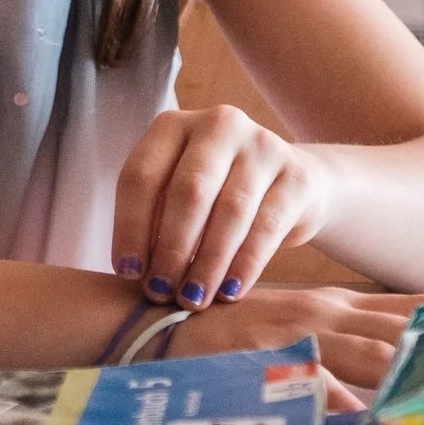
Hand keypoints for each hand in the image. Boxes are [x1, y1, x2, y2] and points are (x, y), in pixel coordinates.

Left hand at [112, 106, 335, 312]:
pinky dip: (245, 264)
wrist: (291, 184)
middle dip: (170, 248)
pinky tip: (230, 292)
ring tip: (193, 298)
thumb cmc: (217, 193)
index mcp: (174, 125)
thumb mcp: (179, 192)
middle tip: (160, 291)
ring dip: (207, 263)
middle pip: (188, 191)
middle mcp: (218, 125)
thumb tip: (135, 273)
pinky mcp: (297, 176)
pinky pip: (267, 227)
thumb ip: (156, 219)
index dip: (130, 226)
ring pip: (229, 211)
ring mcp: (262, 146)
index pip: (141, 175)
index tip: (126, 272)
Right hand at [160, 285, 423, 409]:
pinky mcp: (272, 358)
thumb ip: (339, 325)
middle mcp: (321, 314)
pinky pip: (322, 386)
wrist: (157, 318)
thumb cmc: (225, 322)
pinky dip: (351, 406)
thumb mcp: (289, 314)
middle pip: (396, 333)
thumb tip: (398, 336)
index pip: (400, 310)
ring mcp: (298, 335)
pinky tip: (374, 422)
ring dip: (406, 375)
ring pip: (370, 355)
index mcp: (328, 303)